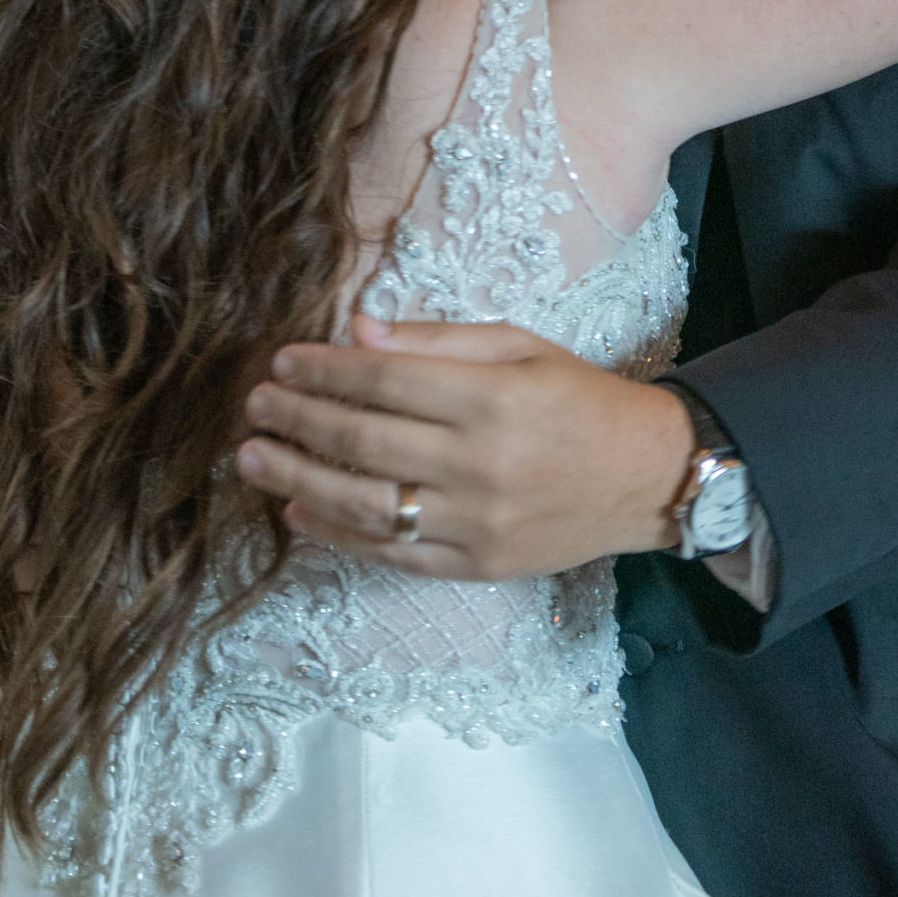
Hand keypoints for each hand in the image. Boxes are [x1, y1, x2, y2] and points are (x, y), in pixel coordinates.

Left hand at [235, 314, 695, 579]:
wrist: (643, 475)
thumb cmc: (577, 397)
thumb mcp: (518, 345)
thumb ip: (436, 340)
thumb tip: (358, 331)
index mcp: (490, 398)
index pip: (384, 382)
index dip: (325, 371)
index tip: (283, 360)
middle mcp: (480, 463)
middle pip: (364, 441)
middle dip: (298, 420)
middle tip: (253, 404)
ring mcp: (477, 522)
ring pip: (366, 504)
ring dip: (299, 479)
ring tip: (254, 459)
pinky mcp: (478, 565)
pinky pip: (393, 554)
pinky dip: (339, 536)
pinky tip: (299, 513)